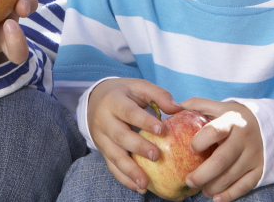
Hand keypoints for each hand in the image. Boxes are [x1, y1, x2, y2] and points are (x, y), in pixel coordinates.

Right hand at [87, 78, 182, 192]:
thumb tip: (178, 108)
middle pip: (120, 136)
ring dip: (130, 171)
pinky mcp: (103, 151)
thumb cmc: (124, 93)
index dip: (144, 121)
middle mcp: (104, 120)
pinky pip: (112, 166)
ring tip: (145, 183)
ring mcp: (101, 137)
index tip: (161, 129)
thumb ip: (158, 95)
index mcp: (114, 101)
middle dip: (138, 147)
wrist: (95, 99)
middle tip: (156, 156)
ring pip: (114, 156)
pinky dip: (125, 179)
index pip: (129, 112)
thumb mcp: (139, 86)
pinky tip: (139, 187)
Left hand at [180, 98, 263, 201]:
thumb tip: (170, 107)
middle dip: (202, 174)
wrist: (266, 125)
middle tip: (188, 180)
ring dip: (212, 186)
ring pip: (231, 176)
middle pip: (221, 160)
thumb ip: (195, 106)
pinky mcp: (260, 168)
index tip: (190, 148)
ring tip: (201, 189)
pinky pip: (244, 186)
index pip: (215, 131)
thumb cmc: (232, 118)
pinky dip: (229, 195)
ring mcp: (254, 154)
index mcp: (232, 120)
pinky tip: (216, 198)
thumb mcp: (217, 106)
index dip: (200, 141)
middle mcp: (244, 138)